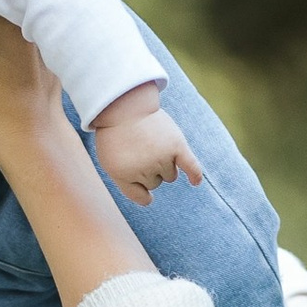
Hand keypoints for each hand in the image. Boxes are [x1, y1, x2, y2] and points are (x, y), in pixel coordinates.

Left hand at [91, 88, 203, 205]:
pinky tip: (196, 182)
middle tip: (139, 148)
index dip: (139, 186)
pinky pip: (191, 166)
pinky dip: (194, 174)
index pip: (142, 196)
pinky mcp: (176, 145)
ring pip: (170, 175)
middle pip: (156, 183)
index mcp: (125, 175)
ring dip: (164, 165)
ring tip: (153, 145)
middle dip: (149, 170)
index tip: (135, 174)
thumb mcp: (111, 164)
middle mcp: (144, 169)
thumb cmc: (117, 137)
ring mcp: (161, 157)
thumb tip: (150, 201)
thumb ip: (127, 186)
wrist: (124, 106)